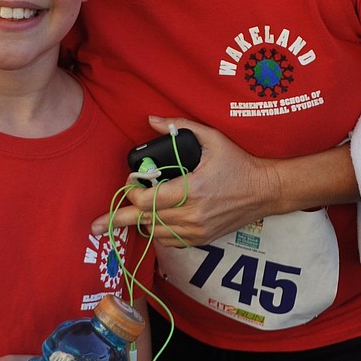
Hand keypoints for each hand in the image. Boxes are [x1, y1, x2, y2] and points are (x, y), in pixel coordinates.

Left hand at [92, 117, 278, 247]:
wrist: (266, 191)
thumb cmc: (239, 163)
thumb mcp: (212, 138)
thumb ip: (179, 127)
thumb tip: (151, 119)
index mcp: (193, 190)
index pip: (148, 201)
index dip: (132, 192)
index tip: (131, 182)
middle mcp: (193, 215)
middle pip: (145, 221)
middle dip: (119, 219)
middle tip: (94, 226)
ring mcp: (197, 231)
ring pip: (155, 233)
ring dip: (140, 224)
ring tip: (128, 216)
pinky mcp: (202, 239)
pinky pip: (169, 241)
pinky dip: (157, 231)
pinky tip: (152, 221)